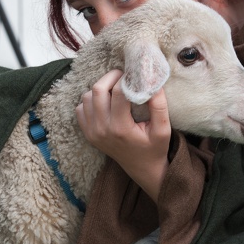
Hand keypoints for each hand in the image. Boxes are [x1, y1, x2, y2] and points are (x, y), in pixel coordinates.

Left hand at [76, 70, 170, 202]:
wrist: (142, 169)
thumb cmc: (154, 148)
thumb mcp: (163, 129)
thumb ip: (159, 105)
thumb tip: (152, 81)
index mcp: (120, 128)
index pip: (117, 92)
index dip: (126, 78)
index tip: (135, 73)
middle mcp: (102, 129)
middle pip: (97, 90)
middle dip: (111, 77)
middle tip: (124, 76)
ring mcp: (92, 132)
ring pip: (87, 97)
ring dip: (101, 88)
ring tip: (115, 90)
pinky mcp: (87, 133)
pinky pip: (81, 108)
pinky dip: (91, 101)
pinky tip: (106, 103)